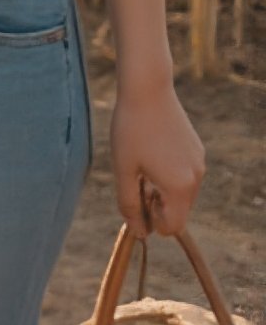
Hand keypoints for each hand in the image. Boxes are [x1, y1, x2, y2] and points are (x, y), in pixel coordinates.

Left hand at [110, 77, 205, 236]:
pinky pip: (185, 175)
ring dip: (163, 190)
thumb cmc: (130, 130)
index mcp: (179, 186)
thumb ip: (129, 204)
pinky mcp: (197, 150)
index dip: (152, 221)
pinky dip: (170, 174)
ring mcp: (199, 163)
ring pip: (182, 194)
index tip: (136, 197)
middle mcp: (196, 178)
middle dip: (157, 206)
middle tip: (136, 178)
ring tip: (143, 163)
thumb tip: (139, 233)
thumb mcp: (124, 170)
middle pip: (179, 211)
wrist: (147, 90)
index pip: (173, 227)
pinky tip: (152, 150)